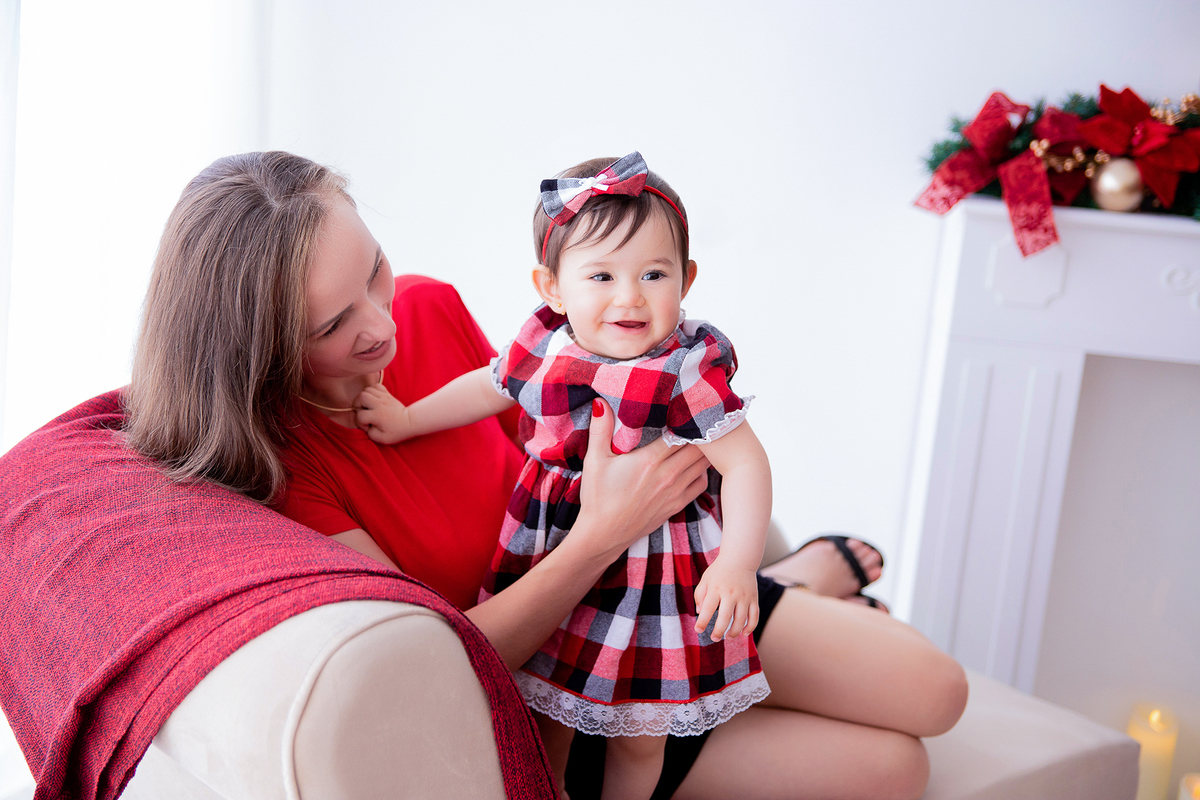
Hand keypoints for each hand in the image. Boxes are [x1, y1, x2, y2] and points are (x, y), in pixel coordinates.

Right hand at [355, 384, 411, 443]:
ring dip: (363, 398)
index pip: (360, 416)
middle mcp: (380, 404)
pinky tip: (373, 399)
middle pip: (361, 397)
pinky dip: (371, 391)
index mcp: (378, 416)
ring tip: (367, 406)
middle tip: (363, 412)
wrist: (410, 422)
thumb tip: (365, 424)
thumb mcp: (382, 439)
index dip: (360, 423)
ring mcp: (384, 397)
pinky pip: (375, 386)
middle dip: (357, 405)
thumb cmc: (396, 431)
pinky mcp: (387, 394)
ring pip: (366, 390)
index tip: (368, 427)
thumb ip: (370, 433)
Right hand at [575, 399, 710, 559]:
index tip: (687, 408)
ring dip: (704, 451)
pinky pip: (701, 484)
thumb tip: (600, 402)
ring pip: (703, 464)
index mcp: (649, 461)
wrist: (603, 535)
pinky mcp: (677, 505)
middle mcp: (667, 475)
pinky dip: (702, 471)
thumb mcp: (595, 460)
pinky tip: (695, 464)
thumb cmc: (598, 497)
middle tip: (697, 419)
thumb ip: (600, 429)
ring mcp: (675, 492)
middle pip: (698, 447)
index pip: (680, 433)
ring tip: (701, 438)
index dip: (687, 419)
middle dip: (700, 432)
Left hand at [694, 557, 759, 641]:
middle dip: (718, 631)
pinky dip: (750, 627)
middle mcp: (730, 594)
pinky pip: (754, 616)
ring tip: (728, 637)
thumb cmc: (719, 571)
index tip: (698, 630)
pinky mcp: (753, 599)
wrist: (739, 559)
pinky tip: (744, 633)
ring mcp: (744, 597)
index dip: (702, 622)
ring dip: (734, 632)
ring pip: (741, 620)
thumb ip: (699, 595)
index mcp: (716, 589)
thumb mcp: (705, 579)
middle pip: (725, 617)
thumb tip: (700, 613)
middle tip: (714, 638)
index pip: (708, 609)